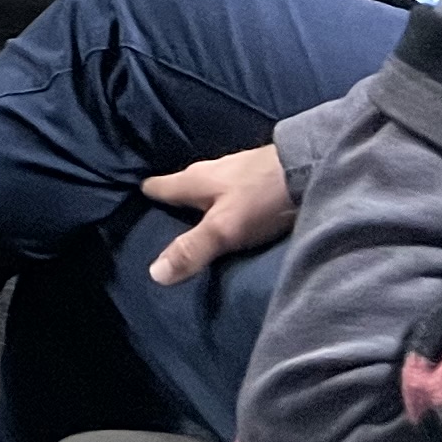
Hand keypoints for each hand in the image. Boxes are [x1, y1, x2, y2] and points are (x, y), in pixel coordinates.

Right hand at [141, 145, 295, 281]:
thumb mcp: (224, 228)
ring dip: (200, 204)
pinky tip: (232, 213)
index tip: (130, 208)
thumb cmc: (262, 197)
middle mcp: (210, 171)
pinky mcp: (259, 177)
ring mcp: (236, 172)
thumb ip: (192, 249)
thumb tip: (153, 273)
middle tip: (162, 222)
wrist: (312, 168)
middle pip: (182, 187)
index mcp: (194, 180)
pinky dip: (224, 203)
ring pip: (208, 189)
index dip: (144, 197)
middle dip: (172, 203)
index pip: (157, 187)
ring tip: (196, 220)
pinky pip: (230, 192)